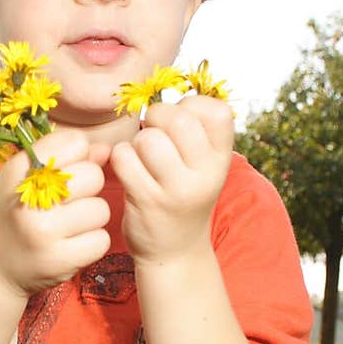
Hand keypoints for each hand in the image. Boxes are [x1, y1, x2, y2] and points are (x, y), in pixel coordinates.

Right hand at [0, 130, 111, 298]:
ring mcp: (44, 231)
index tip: (61, 175)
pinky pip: (101, 240)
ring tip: (66, 228)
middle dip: (87, 190)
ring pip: (101, 210)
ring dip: (90, 220)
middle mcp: (29, 198)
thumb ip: (67, 159)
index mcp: (19, 169)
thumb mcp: (27, 179)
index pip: (75, 143)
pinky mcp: (59, 259)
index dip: (78, 159)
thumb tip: (109, 149)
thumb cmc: (15, 215)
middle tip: (64, 206)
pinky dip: (91, 244)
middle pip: (94, 176)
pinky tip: (69, 246)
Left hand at [109, 93, 234, 264]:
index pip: (217, 111)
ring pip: (148, 139)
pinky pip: (124, 158)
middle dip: (158, 117)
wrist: (174, 251)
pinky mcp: (147, 202)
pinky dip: (120, 159)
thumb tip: (161, 92)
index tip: (182, 123)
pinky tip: (129, 172)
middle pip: (178, 119)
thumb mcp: (203, 165)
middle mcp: (206, 175)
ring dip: (137, 143)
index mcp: (222, 160)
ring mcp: (177, 191)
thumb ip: (194, 129)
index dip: (192, 106)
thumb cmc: (183, 194)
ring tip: (143, 159)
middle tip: (154, 134)